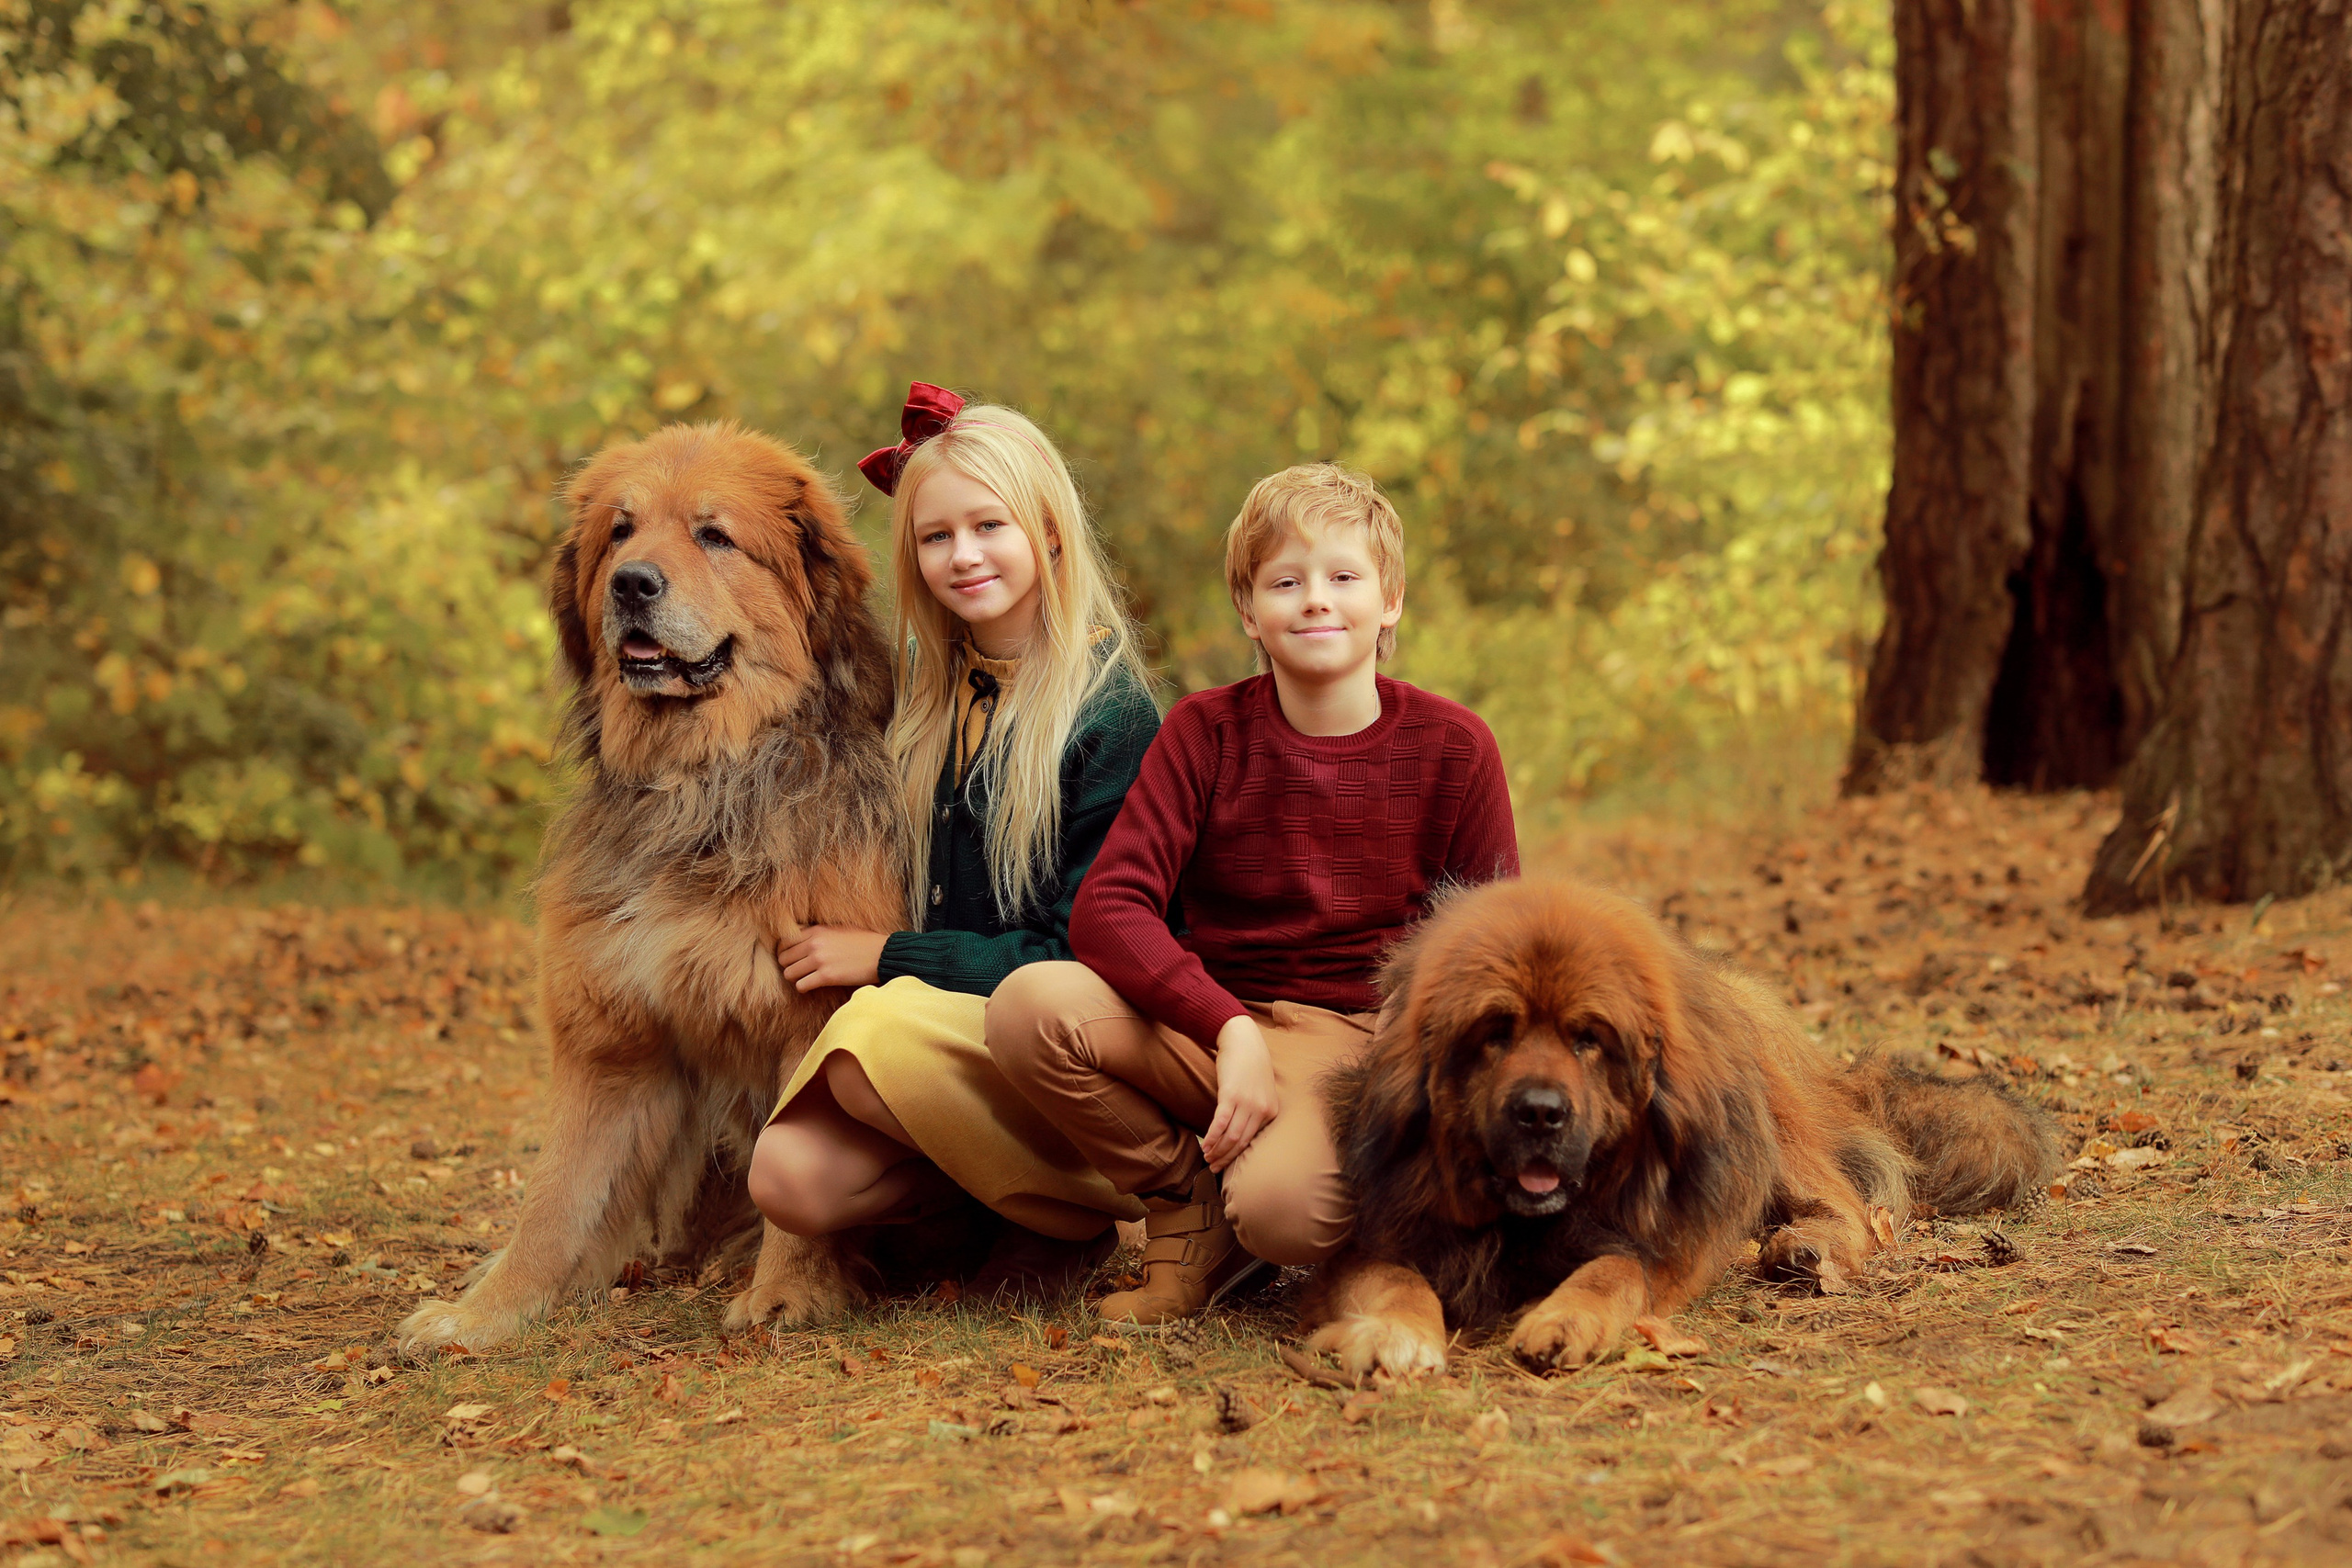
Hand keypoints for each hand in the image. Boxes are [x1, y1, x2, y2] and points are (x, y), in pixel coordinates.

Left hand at [778, 927, 888, 992]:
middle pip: (783, 958)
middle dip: (789, 966)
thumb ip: (818, 933)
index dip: (785, 951)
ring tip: (806, 979)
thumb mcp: (838, 929)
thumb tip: (801, 938)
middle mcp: (814, 943)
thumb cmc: (863, 942)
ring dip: (796, 978)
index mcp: (816, 930)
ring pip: (789, 973)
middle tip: (800, 971)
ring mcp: (820, 960)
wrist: (883, 954)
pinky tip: (812, 986)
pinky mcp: (827, 976)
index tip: (793, 958)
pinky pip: (801, 986)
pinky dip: (804, 988)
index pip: (784, 941)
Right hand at [1201, 1014, 1280, 1172]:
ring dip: (1217, 1150)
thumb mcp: (1262, 1091)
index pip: (1252, 1141)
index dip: (1237, 1155)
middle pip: (1241, 1142)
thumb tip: (1240, 1133)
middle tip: (1213, 1167)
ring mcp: (1247, 1103)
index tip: (1225, 1163)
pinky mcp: (1231, 1095)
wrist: (1244, 1041)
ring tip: (1207, 1157)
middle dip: (1226, 1158)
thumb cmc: (1251, 1066)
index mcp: (1271, 1111)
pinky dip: (1212, 1137)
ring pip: (1231, 1136)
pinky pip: (1220, 1123)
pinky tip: (1205, 1145)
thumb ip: (1256, 1111)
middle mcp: (1261, 1110)